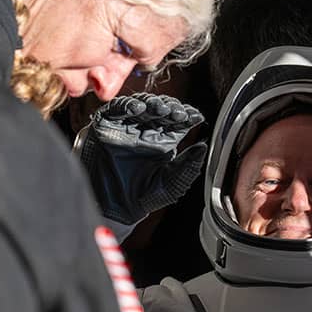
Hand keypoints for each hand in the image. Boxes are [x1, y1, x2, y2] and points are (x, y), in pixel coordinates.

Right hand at [74, 93, 206, 224]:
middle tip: (177, 112)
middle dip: (170, 107)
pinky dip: (127, 105)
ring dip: (152, 103)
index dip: (187, 115)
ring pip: (141, 105)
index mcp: (164, 142)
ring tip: (160, 108)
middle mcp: (146, 131)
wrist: (115, 208)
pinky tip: (138, 108)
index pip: (178, 122)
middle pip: (161, 109)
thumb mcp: (172, 184)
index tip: (195, 117)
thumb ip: (189, 167)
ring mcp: (127, 127)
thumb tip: (204, 148)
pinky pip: (116, 109)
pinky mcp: (107, 125)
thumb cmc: (143, 198)